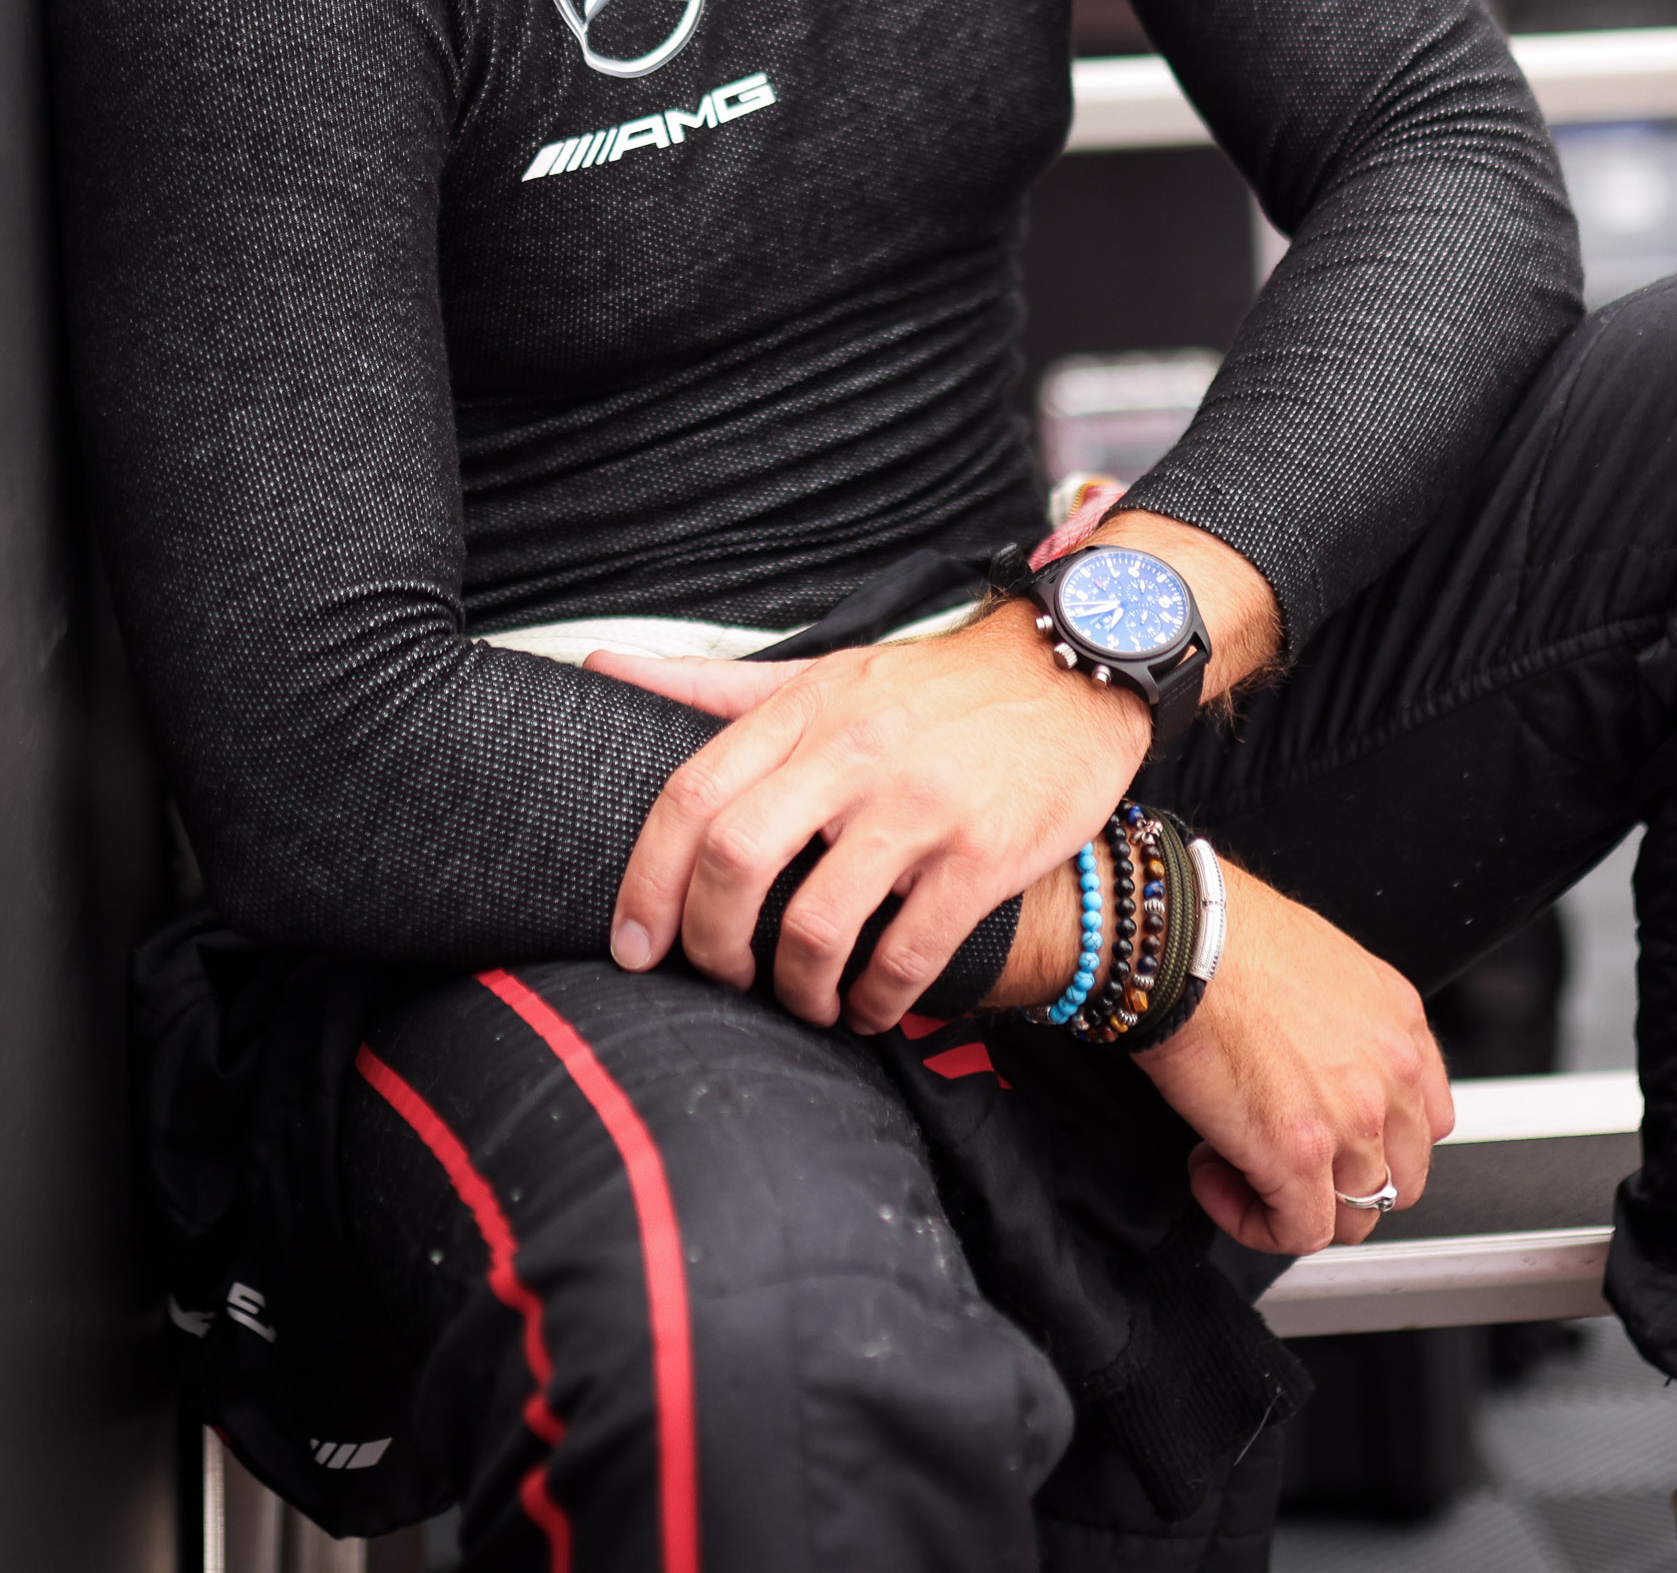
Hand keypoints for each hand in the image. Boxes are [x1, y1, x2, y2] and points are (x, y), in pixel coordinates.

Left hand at [594, 604, 1141, 1031]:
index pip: (690, 799)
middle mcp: (852, 755)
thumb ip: (713, 687)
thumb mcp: (822, 674)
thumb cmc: (936, 686)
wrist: (1075, 668)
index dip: (646, 884)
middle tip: (720, 979)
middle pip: (735, 864)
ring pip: (816, 925)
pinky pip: (907, 956)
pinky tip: (870, 1008)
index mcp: (803, 712)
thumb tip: (601, 669)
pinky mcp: (984, 854)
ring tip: (803, 1001)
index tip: (632, 947)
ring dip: (796, 989)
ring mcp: (920, 806)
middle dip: (709, 945)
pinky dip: (875, 1001)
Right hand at [1129, 869, 1451, 1255]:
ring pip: (1351, 1215)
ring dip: (1290, 1202)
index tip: (1325, 1138)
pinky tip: (1212, 1176)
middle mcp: (1391, 1074)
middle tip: (1277, 1155)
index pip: (1426, 1121)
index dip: (1372, 1143)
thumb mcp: (1314, 964)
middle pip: (1397, 1178)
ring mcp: (1353, 1121)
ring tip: (1230, 1160)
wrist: (1180, 938)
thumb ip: (1334, 1022)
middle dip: (1337, 1183)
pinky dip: (1255, 1222)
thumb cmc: (1220, 935)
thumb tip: (1302, 1062)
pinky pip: (1298, 1233)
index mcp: (1400, 1023)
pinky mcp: (1299, 1157)